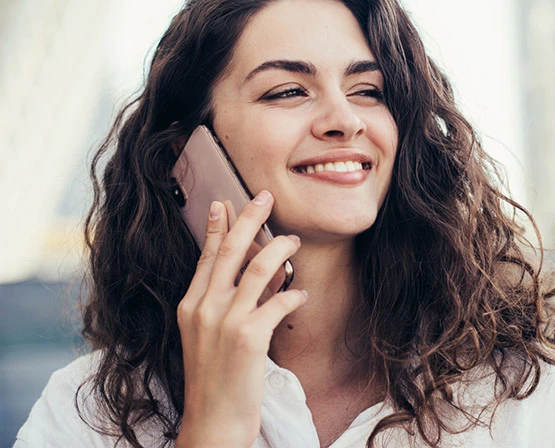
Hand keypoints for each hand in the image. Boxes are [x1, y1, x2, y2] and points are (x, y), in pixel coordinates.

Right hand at [175, 192, 306, 447]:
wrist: (212, 421)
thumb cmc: (214, 379)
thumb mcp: (207, 336)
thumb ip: (225, 303)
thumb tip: (256, 274)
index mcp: (190, 305)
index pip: (207, 256)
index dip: (218, 227)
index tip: (225, 202)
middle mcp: (204, 307)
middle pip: (231, 250)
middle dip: (250, 218)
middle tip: (266, 197)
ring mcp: (225, 321)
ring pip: (259, 268)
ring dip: (280, 249)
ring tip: (293, 241)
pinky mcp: (248, 337)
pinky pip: (278, 302)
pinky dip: (293, 293)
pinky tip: (300, 294)